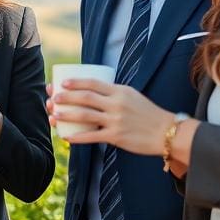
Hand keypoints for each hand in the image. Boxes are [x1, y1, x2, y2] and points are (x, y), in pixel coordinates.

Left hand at [50, 78, 172, 154]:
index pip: (94, 82)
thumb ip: (115, 94)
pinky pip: (92, 136)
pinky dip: (77, 137)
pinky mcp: (116, 136)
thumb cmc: (148, 115)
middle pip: (86, 97)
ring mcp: (116, 120)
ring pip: (85, 115)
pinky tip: (66, 137)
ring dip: (67, 115)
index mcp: (120, 91)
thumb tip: (94, 93)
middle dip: (66, 97)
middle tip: (53, 97)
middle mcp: (117, 104)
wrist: (167, 132)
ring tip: (54, 114)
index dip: (76, 82)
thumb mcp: (133, 97)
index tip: (63, 82)